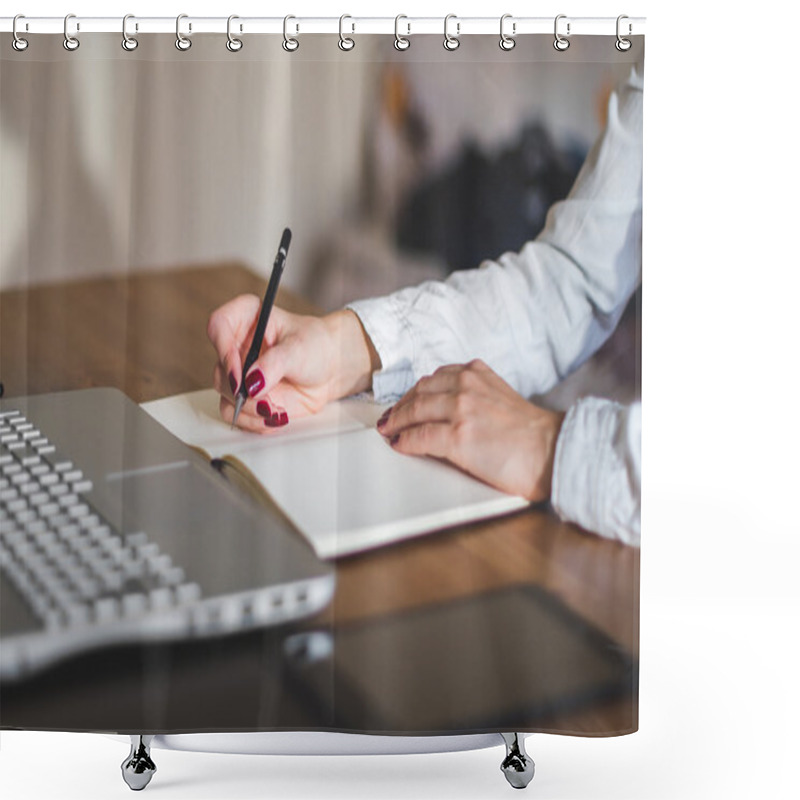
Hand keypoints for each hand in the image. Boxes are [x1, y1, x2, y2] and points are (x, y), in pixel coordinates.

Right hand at [207, 296, 379, 431]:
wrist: (331, 369)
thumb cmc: (316, 346)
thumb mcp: (298, 349)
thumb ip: (274, 364)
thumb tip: (252, 383)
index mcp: (246, 317)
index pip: (218, 327)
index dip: (224, 352)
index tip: (241, 375)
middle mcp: (237, 345)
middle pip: (219, 370)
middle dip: (242, 391)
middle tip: (265, 400)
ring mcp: (240, 372)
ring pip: (225, 395)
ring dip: (249, 409)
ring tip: (276, 410)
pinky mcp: (246, 395)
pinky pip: (236, 414)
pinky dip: (254, 421)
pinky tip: (275, 417)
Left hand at [377, 360, 564, 501]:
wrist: (551, 451)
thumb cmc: (532, 433)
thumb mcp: (500, 396)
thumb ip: (475, 393)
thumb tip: (447, 407)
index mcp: (476, 373)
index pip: (434, 378)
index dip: (414, 392)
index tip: (406, 401)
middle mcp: (466, 385)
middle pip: (419, 392)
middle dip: (401, 406)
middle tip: (391, 418)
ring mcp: (460, 410)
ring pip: (414, 411)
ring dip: (397, 422)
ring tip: (390, 431)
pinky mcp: (457, 437)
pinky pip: (418, 437)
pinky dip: (405, 441)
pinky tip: (400, 445)